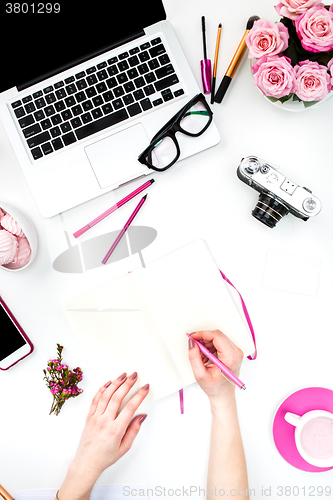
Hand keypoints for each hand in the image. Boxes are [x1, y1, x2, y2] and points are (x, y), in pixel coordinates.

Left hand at [59, 372, 148, 499]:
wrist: (87, 462)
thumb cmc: (105, 456)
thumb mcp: (125, 447)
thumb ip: (134, 430)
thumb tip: (141, 416)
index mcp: (116, 430)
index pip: (130, 407)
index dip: (139, 395)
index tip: (145, 388)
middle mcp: (105, 421)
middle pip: (117, 397)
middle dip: (128, 384)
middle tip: (134, 376)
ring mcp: (95, 418)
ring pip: (106, 395)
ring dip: (115, 383)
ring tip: (123, 375)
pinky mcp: (89, 416)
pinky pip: (95, 399)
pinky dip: (102, 389)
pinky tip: (108, 383)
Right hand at [187, 330, 243, 401]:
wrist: (223, 395)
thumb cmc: (215, 388)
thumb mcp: (200, 375)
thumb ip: (194, 357)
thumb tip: (192, 343)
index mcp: (231, 358)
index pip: (217, 336)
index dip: (202, 334)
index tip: (193, 337)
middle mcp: (236, 353)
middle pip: (217, 336)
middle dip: (203, 340)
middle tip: (195, 348)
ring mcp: (235, 352)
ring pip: (217, 338)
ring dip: (206, 345)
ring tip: (201, 357)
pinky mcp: (233, 352)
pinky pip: (219, 342)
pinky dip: (209, 347)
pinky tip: (205, 357)